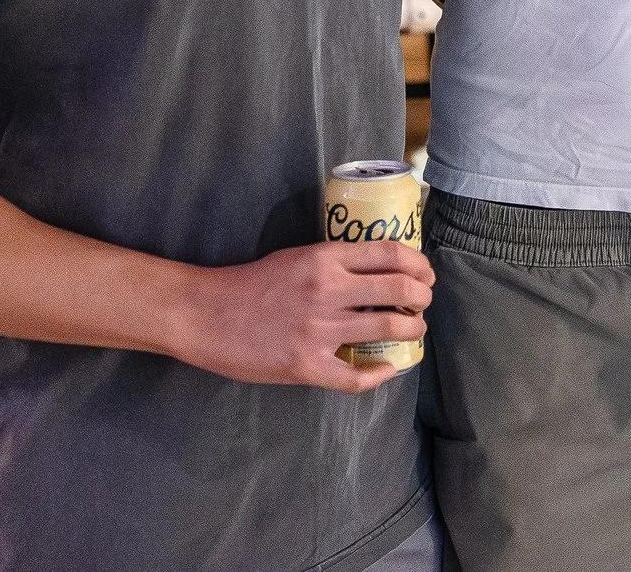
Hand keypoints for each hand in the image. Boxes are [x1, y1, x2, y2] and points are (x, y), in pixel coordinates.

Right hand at [163, 240, 433, 391]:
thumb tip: (378, 272)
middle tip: (423, 303)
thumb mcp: (296, 258)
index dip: (418, 263)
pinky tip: (386, 369)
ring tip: (414, 330)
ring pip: (387, 328)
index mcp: (324, 259)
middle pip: (399, 289)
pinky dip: (379, 374)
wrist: (205, 314)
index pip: (390, 253)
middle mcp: (328, 291)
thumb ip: (335, 264)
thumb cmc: (249, 284)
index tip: (425, 273)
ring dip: (411, 330)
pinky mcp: (306, 366)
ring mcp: (318, 331)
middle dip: (422, 297)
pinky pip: (356, 376)